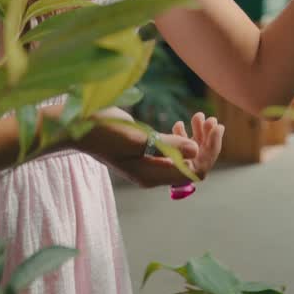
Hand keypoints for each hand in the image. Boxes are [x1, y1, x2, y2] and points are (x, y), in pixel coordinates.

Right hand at [81, 107, 223, 189]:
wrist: (78, 126)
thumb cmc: (105, 131)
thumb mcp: (138, 138)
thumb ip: (168, 146)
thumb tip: (197, 151)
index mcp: (153, 176)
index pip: (194, 172)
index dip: (209, 152)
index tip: (215, 128)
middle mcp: (155, 173)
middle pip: (193, 165)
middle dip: (207, 143)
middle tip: (212, 120)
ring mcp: (150, 163)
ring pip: (185, 156)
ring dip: (198, 138)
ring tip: (202, 117)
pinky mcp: (147, 151)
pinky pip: (174, 150)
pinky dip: (183, 136)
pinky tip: (184, 123)